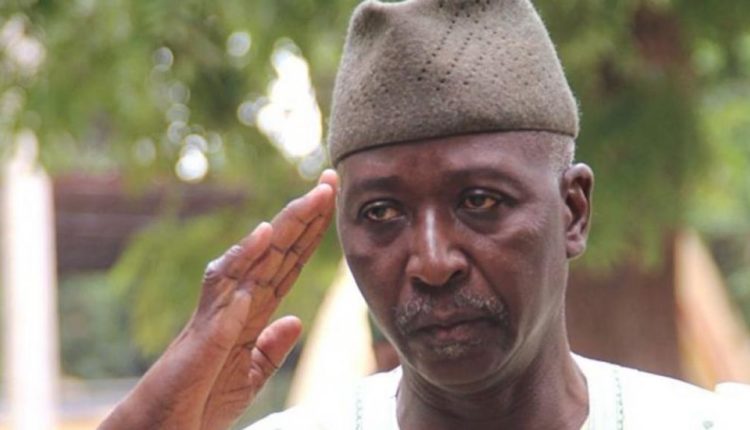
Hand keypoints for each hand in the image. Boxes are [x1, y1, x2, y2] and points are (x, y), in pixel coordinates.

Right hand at [100, 170, 337, 429]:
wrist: (167, 427)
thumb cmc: (203, 399)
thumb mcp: (252, 374)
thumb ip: (272, 346)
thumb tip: (297, 320)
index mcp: (253, 311)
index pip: (288, 263)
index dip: (311, 233)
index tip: (331, 202)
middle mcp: (238, 300)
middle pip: (277, 250)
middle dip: (304, 215)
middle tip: (331, 181)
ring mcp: (221, 310)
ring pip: (256, 256)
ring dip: (284, 226)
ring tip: (311, 198)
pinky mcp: (206, 328)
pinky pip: (225, 287)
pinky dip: (244, 259)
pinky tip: (264, 235)